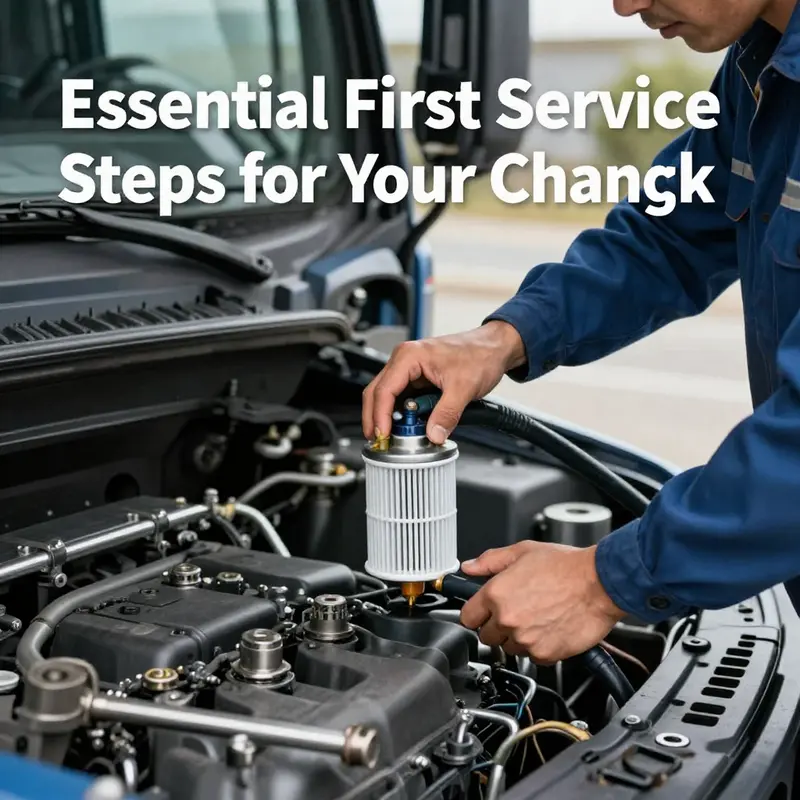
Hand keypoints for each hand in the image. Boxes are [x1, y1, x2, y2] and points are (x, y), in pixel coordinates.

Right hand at [361, 321, 525, 443]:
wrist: (494, 348)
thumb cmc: (480, 354)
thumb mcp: (464, 388)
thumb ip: (447, 414)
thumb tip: (433, 435)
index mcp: (409, 356)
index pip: (383, 390)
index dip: (380, 416)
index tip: (382, 435)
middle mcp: (404, 360)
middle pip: (376, 392)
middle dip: (375, 418)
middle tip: (379, 440)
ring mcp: (409, 369)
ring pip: (386, 396)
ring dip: (387, 416)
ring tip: (392, 437)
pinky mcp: (416, 378)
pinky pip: (400, 397)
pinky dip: (400, 413)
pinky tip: (405, 426)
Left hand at [459, 541, 625, 663]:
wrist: (599, 583)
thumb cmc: (566, 566)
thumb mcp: (522, 552)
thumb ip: (490, 561)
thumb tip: (470, 567)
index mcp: (496, 594)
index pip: (467, 617)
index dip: (476, 613)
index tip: (483, 612)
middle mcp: (507, 619)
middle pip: (486, 636)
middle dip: (497, 626)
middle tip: (516, 611)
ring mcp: (525, 639)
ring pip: (508, 648)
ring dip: (517, 638)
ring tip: (536, 617)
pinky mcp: (545, 654)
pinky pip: (532, 656)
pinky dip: (539, 646)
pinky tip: (549, 627)